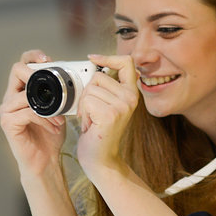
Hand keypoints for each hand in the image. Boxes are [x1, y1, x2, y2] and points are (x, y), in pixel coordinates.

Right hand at [0, 50, 69, 177]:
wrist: (46, 161)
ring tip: (60, 119)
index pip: (21, 65)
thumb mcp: (58, 108)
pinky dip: (44, 119)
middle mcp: (9, 99)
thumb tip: (72, 75)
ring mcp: (6, 111)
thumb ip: (58, 93)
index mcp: (20, 92)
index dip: (32, 56)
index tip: (48, 58)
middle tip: (54, 86)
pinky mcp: (8, 123)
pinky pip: (27, 112)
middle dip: (36, 73)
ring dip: (48, 106)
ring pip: (25, 94)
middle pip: (16, 70)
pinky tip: (54, 127)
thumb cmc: (51, 135)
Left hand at [74, 53, 139, 177]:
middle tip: (92, 113)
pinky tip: (91, 126)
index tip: (92, 58)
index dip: (108, 57)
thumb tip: (97, 63)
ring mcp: (122, 106)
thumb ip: (107, 86)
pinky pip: (87, 101)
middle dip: (88, 93)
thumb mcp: (106, 104)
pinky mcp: (110, 114)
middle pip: (98, 76)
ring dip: (84, 106)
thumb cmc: (99, 132)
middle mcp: (131, 98)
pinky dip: (83, 114)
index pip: (126, 62)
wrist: (100, 159)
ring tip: (92, 121)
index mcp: (131, 92)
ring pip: (90, 89)